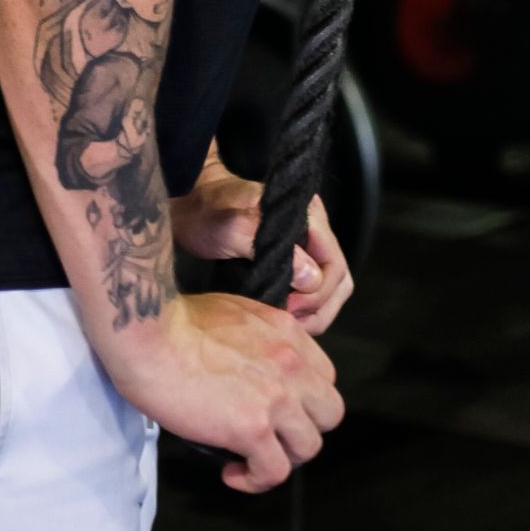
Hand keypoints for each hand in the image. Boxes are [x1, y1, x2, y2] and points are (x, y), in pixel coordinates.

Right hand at [106, 291, 343, 493]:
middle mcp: (291, 363)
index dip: (303, 401)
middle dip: (302, 430)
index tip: (276, 411)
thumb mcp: (235, 314)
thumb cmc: (175, 321)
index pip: (324, 377)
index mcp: (287, 332)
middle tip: (270, 438)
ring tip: (248, 458)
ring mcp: (276, 396)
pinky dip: (254, 480)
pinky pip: (274, 472)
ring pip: (308, 447)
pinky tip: (230, 471)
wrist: (149, 333)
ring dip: (281, 458)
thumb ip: (258, 340)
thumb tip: (251, 369)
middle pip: (329, 413)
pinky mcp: (252, 427)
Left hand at [171, 165, 353, 336]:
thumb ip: (274, 249)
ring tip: (287, 326)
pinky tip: (281, 319)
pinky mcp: (293, 260)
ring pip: (329, 289)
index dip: (317, 294)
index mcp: (309, 215)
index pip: (334, 264)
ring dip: (314, 314)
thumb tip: (310, 278)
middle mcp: (313, 229)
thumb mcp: (233, 227)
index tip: (288, 308)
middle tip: (290, 324)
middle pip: (338, 279)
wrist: (191, 204)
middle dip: (320, 309)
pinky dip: (304, 311)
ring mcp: (305, 245)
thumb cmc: (209, 211)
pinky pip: (312, 292)